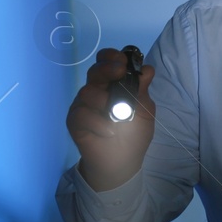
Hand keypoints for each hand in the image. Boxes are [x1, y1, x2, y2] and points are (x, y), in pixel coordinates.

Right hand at [66, 47, 155, 190]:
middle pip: (95, 71)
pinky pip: (82, 114)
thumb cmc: (133, 135)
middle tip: (118, 72)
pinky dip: (98, 123)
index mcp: (114, 85)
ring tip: (117, 118)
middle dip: (106, 69)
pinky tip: (108, 132)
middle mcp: (97, 91)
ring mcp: (83, 105)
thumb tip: (147, 69)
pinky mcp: (74, 120)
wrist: (120, 163)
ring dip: (105, 103)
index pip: (108, 63)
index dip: (112, 58)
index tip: (122, 61)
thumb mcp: (145, 112)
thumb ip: (143, 91)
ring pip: (87, 92)